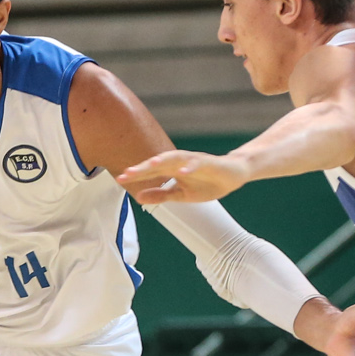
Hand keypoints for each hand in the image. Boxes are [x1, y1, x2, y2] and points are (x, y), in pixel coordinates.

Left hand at [116, 150, 247, 203]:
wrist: (234, 175)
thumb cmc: (207, 183)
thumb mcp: (181, 194)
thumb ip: (161, 195)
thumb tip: (138, 197)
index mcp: (173, 170)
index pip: (151, 171)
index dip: (136, 175)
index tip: (120, 179)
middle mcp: (181, 162)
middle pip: (159, 163)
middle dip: (144, 167)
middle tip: (128, 173)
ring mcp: (195, 161)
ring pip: (177, 158)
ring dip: (164, 160)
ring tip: (151, 165)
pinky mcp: (210, 163)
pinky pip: (199, 163)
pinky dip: (190, 166)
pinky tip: (182, 171)